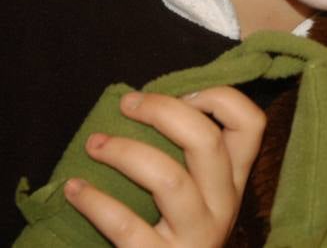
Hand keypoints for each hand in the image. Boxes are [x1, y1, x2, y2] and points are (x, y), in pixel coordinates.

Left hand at [65, 87, 265, 246]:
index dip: (219, 96)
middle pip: (208, 140)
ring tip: (94, 145)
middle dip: (163, 110)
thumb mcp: (196, 198)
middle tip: (127, 104)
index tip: (182, 93)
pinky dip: (96, 201)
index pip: (251, 124)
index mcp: (232, 182)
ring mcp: (197, 236)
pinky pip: (127, 225)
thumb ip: (187, 158)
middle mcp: (223, 205)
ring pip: (169, 179)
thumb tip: (143, 105)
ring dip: (124, 152)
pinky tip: (75, 190)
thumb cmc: (171, 236)